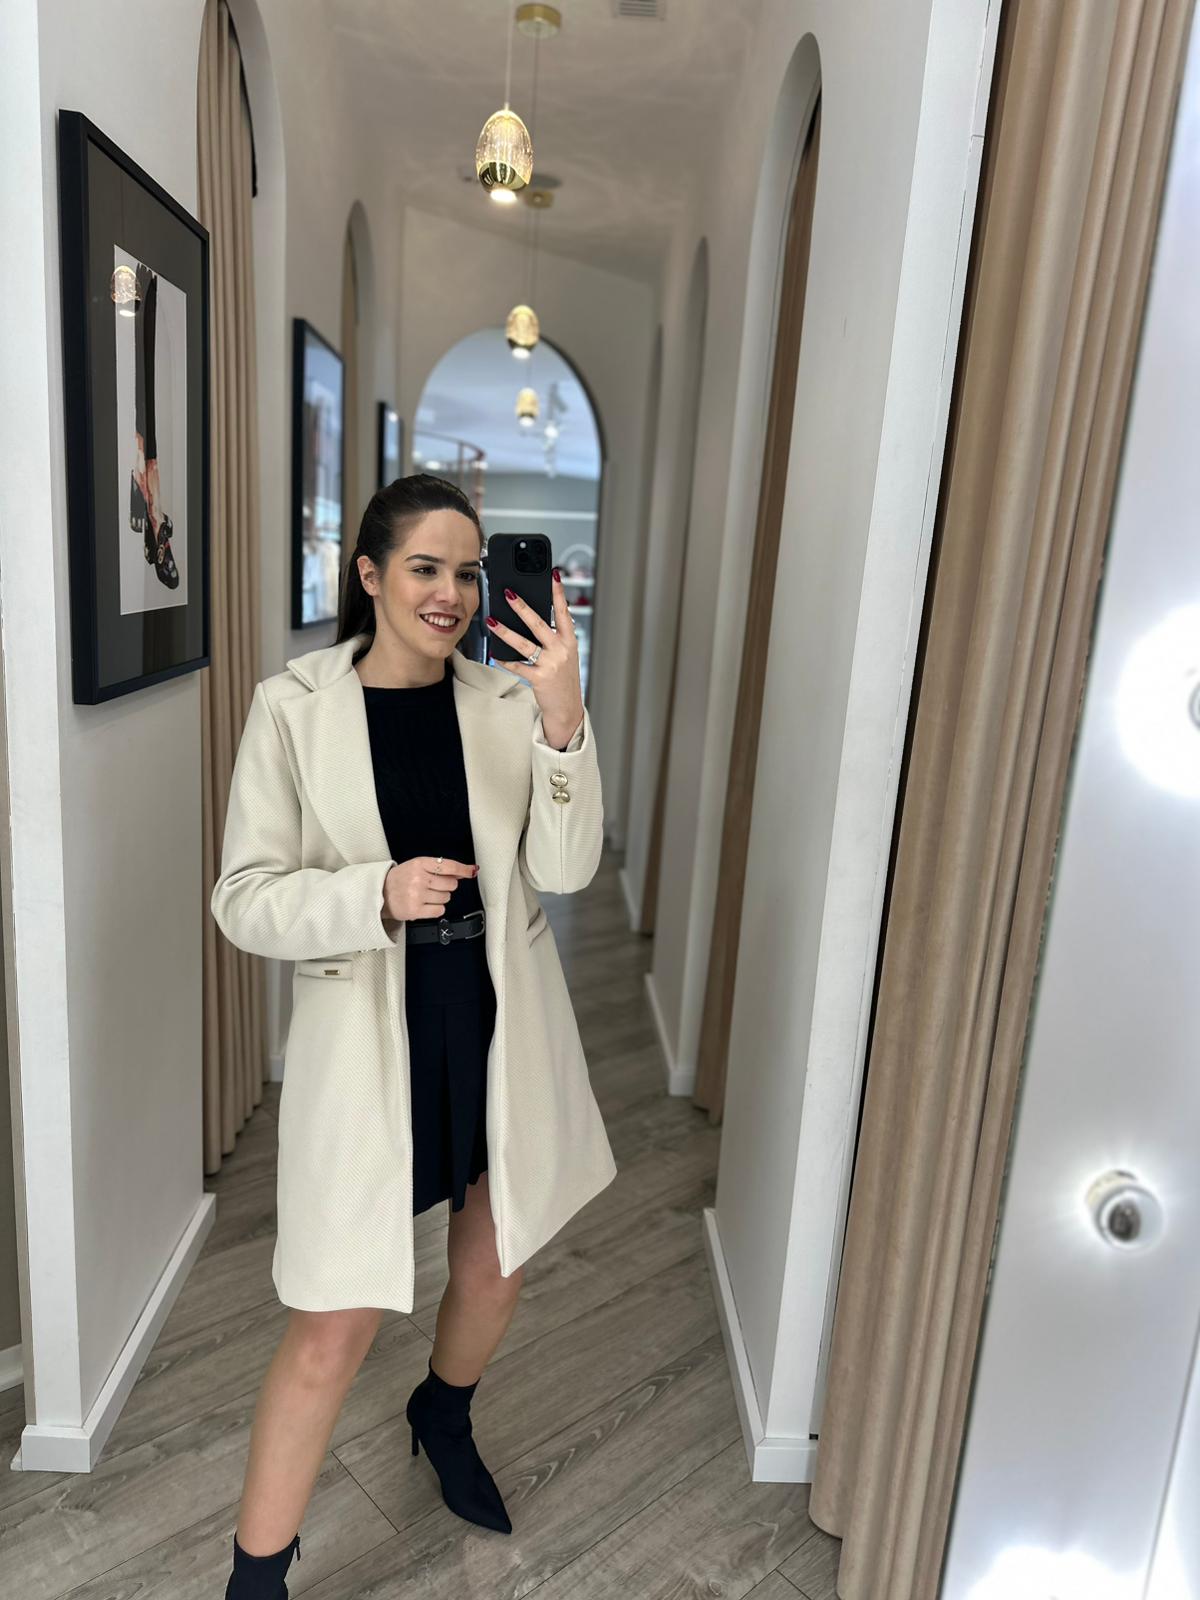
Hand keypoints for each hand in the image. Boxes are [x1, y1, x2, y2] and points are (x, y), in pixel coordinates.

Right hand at [382, 855, 477, 922]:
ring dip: (440, 897)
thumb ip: (440, 868)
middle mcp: (418, 878)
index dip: (463, 869)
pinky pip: (439, 910)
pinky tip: (426, 904)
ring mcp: (417, 895)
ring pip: (446, 897)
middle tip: (433, 886)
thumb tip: (463, 871)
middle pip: (451, 884)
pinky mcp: (415, 910)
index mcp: (419, 863)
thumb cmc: (400, 879)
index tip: (471, 871)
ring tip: (426, 895)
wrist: (380, 892)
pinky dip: (436, 908)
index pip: (448, 865)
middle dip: (446, 886)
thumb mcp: (418, 866)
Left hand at [486, 568, 584, 748]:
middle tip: (508, 593)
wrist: (567, 708)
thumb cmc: (563, 679)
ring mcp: (550, 664)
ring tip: (491, 621)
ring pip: (524, 644)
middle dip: (522, 607)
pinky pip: (517, 666)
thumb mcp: (566, 655)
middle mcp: (561, 650)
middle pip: (539, 624)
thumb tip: (532, 619)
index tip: (553, 575)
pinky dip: (504, 660)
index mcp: (569, 641)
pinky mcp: (539, 678)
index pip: (564, 612)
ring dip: (505, 632)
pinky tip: (494, 653)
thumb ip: (554, 637)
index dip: (558, 593)